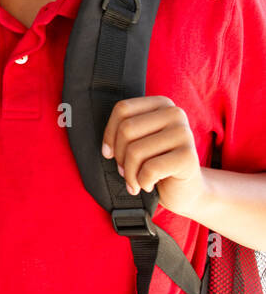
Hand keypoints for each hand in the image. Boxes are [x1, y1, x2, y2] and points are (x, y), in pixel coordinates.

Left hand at [102, 96, 204, 216]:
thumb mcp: (138, 142)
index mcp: (162, 104)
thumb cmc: (156, 163)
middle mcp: (175, 114)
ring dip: (129, 173)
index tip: (109, 153)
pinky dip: (142, 182)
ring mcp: (184, 134)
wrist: (185, 189)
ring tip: (135, 181)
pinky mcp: (188, 156)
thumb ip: (124, 131)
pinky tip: (148, 185)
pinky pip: (150, 169)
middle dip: (119, 156)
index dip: (109, 134)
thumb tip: (104, 146)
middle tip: (124, 170)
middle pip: (126, 129)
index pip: (122, 109)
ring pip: (135, 151)